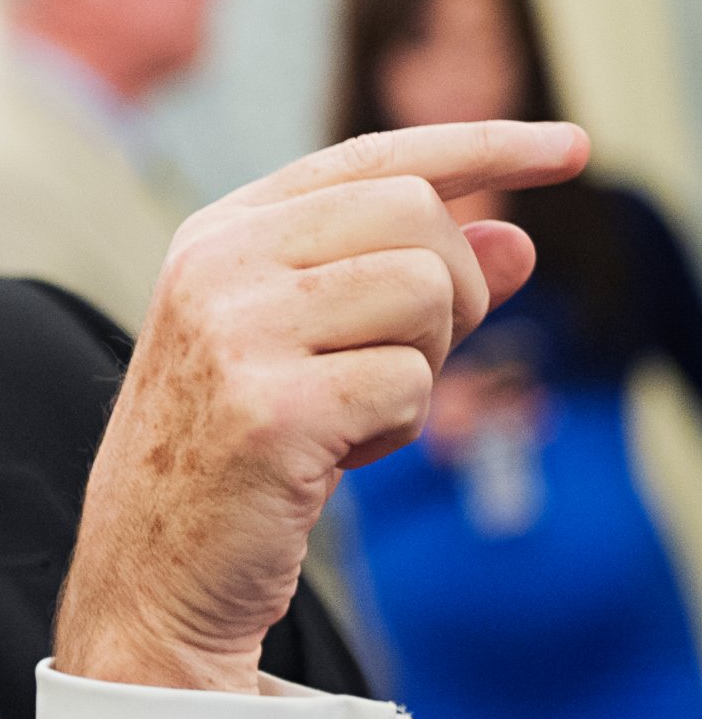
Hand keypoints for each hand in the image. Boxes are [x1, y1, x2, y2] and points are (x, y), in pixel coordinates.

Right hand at [54, 120, 588, 692]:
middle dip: (452, 291)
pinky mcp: (269, 409)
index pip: (370, 159)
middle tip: (405, 363)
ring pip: (425, 292)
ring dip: (422, 366)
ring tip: (353, 414)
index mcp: (217, 234)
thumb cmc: (229, 456)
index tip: (571, 148)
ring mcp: (234, 332)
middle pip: (414, 214)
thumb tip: (516, 241)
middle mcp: (216, 264)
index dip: (482, 146)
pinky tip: (334, 457)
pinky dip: (397, 430)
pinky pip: (409, 385)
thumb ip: (400, 284)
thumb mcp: (307, 347)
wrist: (148, 572)